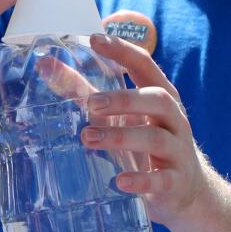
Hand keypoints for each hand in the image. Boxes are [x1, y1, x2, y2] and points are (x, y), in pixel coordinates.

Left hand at [80, 32, 211, 228]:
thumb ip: (86, 92)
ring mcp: (178, 150)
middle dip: (125, 98)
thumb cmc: (145, 145)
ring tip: (88, 138)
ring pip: (156, 137)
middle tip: (91, 104)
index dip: (123, 51)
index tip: (94, 40)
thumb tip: (45, 65)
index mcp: (160, 96)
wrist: (185, 191)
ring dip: (122, 136)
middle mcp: (174, 119)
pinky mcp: (176, 182)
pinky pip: (162, 179)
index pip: (145, 66)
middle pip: (158, 99)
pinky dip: (141, 179)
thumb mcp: (121, 117)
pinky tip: (120, 181)